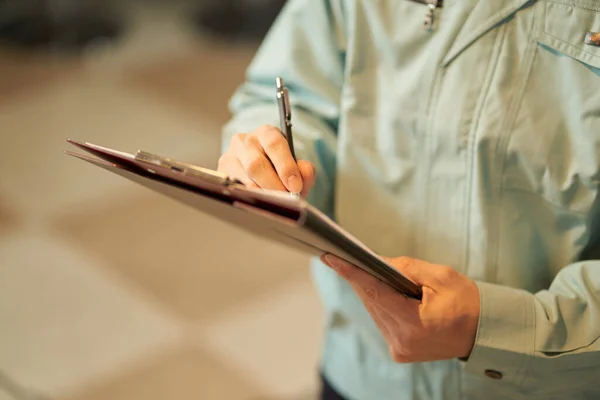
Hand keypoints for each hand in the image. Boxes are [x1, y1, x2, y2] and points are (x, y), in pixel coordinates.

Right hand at [218, 124, 315, 196]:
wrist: (261, 174)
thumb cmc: (279, 170)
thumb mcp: (296, 167)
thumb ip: (305, 170)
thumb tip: (304, 172)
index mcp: (267, 133)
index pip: (275, 144)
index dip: (286, 167)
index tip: (295, 186)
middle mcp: (245, 140)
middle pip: (257, 164)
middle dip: (274, 185)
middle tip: (286, 199)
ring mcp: (230, 156)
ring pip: (245, 179)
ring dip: (263, 194)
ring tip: (275, 202)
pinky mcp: (221, 171)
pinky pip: (235, 188)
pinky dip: (250, 198)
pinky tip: (259, 203)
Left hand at [320, 254, 479, 361]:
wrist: (482, 332)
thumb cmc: (465, 301)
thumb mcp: (440, 276)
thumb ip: (406, 268)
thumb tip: (376, 261)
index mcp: (414, 323)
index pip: (375, 292)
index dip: (352, 273)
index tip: (331, 258)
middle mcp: (402, 340)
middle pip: (371, 301)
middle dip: (360, 278)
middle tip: (344, 257)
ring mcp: (399, 348)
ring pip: (374, 310)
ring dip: (370, 291)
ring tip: (364, 271)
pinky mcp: (399, 351)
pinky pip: (381, 320)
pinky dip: (380, 304)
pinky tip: (382, 291)